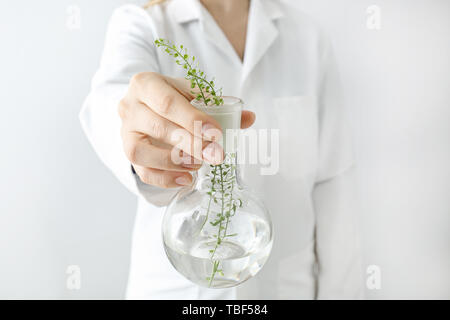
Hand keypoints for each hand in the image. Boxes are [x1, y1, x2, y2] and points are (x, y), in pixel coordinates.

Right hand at [118, 72, 254, 187]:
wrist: (145, 105)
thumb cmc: (172, 98)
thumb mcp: (192, 94)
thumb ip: (219, 105)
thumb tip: (249, 118)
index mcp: (145, 84)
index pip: (167, 102)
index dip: (192, 119)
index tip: (216, 134)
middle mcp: (129, 107)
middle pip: (157, 127)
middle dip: (191, 144)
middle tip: (217, 156)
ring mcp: (124, 132)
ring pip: (140, 152)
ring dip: (173, 162)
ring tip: (199, 165)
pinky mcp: (127, 153)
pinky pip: (142, 171)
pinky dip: (166, 179)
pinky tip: (188, 179)